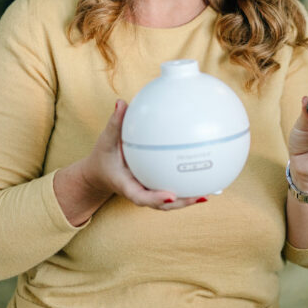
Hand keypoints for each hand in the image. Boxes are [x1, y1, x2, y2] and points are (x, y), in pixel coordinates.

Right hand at [78, 100, 203, 209]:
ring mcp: (148, 192)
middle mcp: (140, 192)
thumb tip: (121, 103)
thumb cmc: (104, 157)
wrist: (100, 173)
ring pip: (169, 202)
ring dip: (187, 199)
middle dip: (180, 203)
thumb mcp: (105, 141)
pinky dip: (185, 188)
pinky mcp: (154, 188)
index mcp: (127, 186)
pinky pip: (170, 190)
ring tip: (207, 192)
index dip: (155, 198)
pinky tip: (202, 179)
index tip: (170, 195)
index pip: (140, 197)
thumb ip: (115, 124)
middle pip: (162, 204)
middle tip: (199, 196)